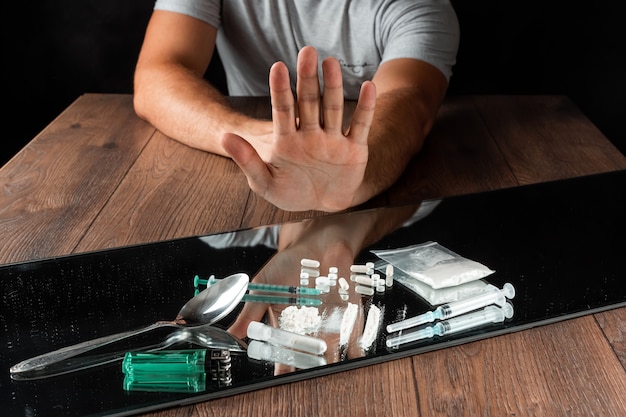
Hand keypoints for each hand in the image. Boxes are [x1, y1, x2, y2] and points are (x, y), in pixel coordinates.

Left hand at [221, 46, 375, 211]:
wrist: (321, 205)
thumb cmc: (289, 191)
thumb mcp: (263, 182)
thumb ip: (246, 160)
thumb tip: (224, 137)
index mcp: (287, 139)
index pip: (282, 109)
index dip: (280, 89)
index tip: (278, 67)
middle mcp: (310, 134)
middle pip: (308, 101)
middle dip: (308, 78)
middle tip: (307, 52)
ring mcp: (333, 139)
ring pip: (333, 108)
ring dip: (333, 86)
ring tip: (331, 63)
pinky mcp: (354, 149)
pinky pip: (360, 125)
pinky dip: (366, 108)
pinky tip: (369, 87)